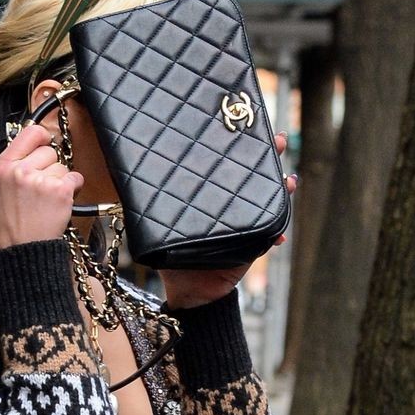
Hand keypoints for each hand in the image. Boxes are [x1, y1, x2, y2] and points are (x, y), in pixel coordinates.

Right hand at [0, 122, 84, 249]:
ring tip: (47, 201)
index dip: (42, 136)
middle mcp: (20, 171)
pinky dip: (73, 188)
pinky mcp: (59, 190)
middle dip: (50, 167)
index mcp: (2, 167)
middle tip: (41, 189)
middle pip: (49, 151)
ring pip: (62, 166)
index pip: (30, 133)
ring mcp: (40, 180)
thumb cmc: (12, 224)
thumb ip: (14, 166)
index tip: (45, 143)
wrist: (22, 251)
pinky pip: (75, 177)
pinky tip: (60, 202)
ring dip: (60, 181)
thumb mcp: (0, 189)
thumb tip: (36, 145)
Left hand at [159, 132, 297, 309]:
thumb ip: (148, 205)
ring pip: (269, 200)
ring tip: (288, 180)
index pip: (228, 162)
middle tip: (276, 139)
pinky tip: (279, 233)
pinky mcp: (253, 247)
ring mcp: (247, 224)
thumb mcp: (158, 226)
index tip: (246, 121)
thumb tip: (126, 181)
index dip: (239, 143)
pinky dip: (275, 235)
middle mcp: (234, 204)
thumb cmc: (173, 257)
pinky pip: (268, 237)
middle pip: (256, 174)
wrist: (188, 292)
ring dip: (281, 190)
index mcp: (213, 195)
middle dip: (269, 156)